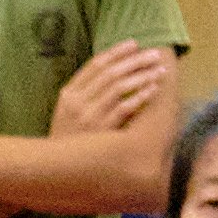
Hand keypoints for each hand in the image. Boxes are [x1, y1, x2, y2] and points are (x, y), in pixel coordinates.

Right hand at [57, 40, 176, 135]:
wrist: (59, 173)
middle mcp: (78, 101)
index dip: (116, 52)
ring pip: (118, 87)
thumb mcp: (69, 115)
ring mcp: (89, 116)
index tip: (134, 44)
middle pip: (110, 72)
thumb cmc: (70, 143)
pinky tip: (153, 89)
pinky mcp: (102, 131)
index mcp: (68, 94)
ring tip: (159, 69)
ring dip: (141, 75)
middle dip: (134, 61)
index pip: (95, 65)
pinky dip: (140, 96)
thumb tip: (113, 77)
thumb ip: (86, 96)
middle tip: (154, 54)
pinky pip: (124, 109)